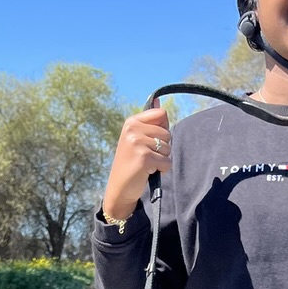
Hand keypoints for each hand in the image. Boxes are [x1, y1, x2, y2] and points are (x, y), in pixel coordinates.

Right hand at [102, 104, 171, 221]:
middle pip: (167, 133)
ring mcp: (137, 143)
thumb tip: (158, 100)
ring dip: (161, 159)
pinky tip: (147, 172)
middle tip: (146, 156)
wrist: (119, 188)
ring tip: (146, 164)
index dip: (163, 129)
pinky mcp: (144, 158)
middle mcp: (133, 129)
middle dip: (162, 148)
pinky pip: (166, 162)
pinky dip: (161, 170)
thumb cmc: (131, 163)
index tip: (151, 140)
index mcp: (131, 122)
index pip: (162, 114)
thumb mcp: (136, 139)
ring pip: (168, 148)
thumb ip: (149, 122)